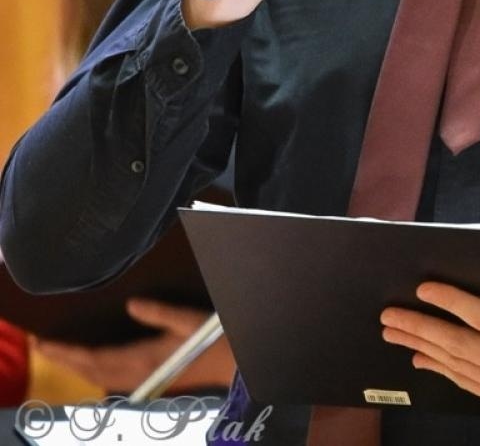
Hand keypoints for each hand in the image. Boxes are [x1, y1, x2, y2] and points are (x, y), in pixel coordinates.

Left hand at [33, 300, 234, 393]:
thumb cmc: (213, 338)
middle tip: (42, 345)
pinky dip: (93, 372)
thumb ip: (160, 312)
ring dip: (76, 367)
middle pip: (90, 370)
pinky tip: (91, 366)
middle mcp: (136, 373)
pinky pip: (110, 380)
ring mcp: (142, 379)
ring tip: (59, 354)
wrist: (233, 364)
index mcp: (142, 358)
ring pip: (98, 377)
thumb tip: (131, 304)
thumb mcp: (189, 319)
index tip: (45, 342)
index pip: (94, 358)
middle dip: (64, 360)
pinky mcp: (148, 381)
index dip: (67, 352)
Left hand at [380, 249, 479, 418]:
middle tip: (389, 314)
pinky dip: (441, 370)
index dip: (452, 302)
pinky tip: (421, 359)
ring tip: (394, 333)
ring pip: (457, 366)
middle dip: (420, 327)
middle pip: (458, 345)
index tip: (425, 288)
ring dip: (422, 348)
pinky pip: (467, 383)